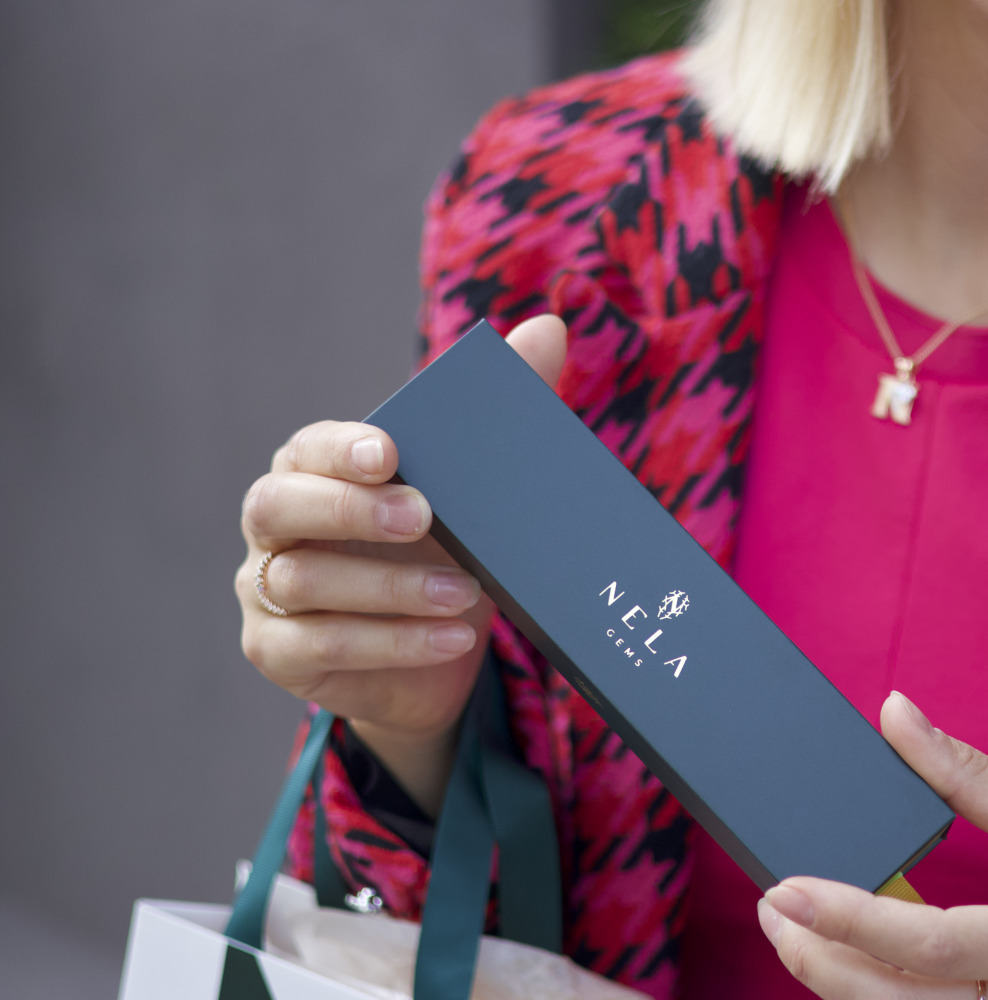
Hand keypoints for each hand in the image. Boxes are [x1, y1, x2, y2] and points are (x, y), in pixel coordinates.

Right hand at [234, 315, 568, 809]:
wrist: (436, 652)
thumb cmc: (445, 551)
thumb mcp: (477, 490)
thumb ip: (508, 408)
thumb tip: (549, 327)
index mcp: (314, 470)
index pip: (307, 448)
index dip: (339, 449)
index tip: (389, 451)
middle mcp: (275, 525)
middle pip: (276, 505)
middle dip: (349, 509)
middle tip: (423, 517)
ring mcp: (265, 590)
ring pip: (303, 582)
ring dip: (390, 589)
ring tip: (465, 594)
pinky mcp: (276, 652)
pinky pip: (321, 647)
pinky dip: (392, 643)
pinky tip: (451, 638)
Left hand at [758, 691, 987, 999]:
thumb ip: (968, 773)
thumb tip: (894, 714)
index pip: (935, 946)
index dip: (852, 921)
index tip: (788, 887)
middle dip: (821, 964)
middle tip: (771, 909)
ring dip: (840, 986)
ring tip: (793, 931)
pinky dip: (880, 998)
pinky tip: (847, 961)